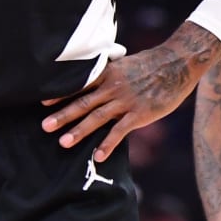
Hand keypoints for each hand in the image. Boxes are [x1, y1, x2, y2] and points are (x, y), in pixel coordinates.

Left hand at [43, 27, 220, 160]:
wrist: (177, 63)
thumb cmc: (151, 63)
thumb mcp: (125, 63)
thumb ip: (110, 73)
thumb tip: (96, 78)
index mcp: (108, 74)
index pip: (80, 85)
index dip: (61, 94)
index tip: (43, 103)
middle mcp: (113, 87)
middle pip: (83, 103)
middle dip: (63, 115)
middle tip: (45, 126)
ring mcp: (126, 101)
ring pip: (97, 118)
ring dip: (79, 131)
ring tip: (63, 142)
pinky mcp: (139, 114)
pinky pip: (120, 131)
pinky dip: (108, 144)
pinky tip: (98, 156)